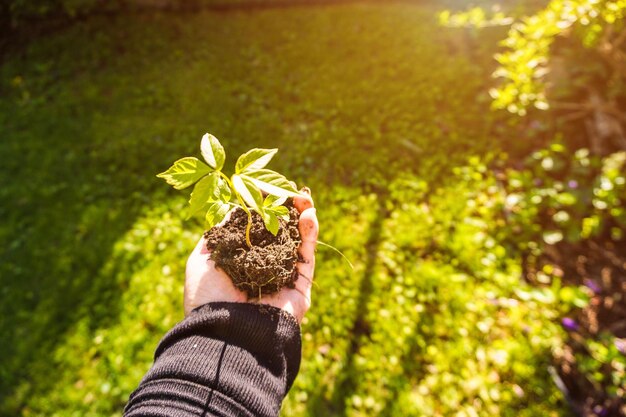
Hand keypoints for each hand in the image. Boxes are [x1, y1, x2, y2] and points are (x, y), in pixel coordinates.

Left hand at [184, 189, 318, 322]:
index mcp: (239, 262)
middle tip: (289, 189)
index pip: (255, 230)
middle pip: (279, 232)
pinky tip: (309, 214)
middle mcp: (262, 268)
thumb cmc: (208, 297)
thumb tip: (231, 211)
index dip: (262, 209)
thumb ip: (218, 235)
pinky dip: (310, 234)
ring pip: (297, 241)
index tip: (265, 189)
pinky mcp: (300, 285)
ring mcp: (283, 276)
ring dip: (302, 217)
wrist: (227, 332)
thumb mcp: (202, 259)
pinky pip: (308, 256)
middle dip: (285, 210)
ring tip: (303, 197)